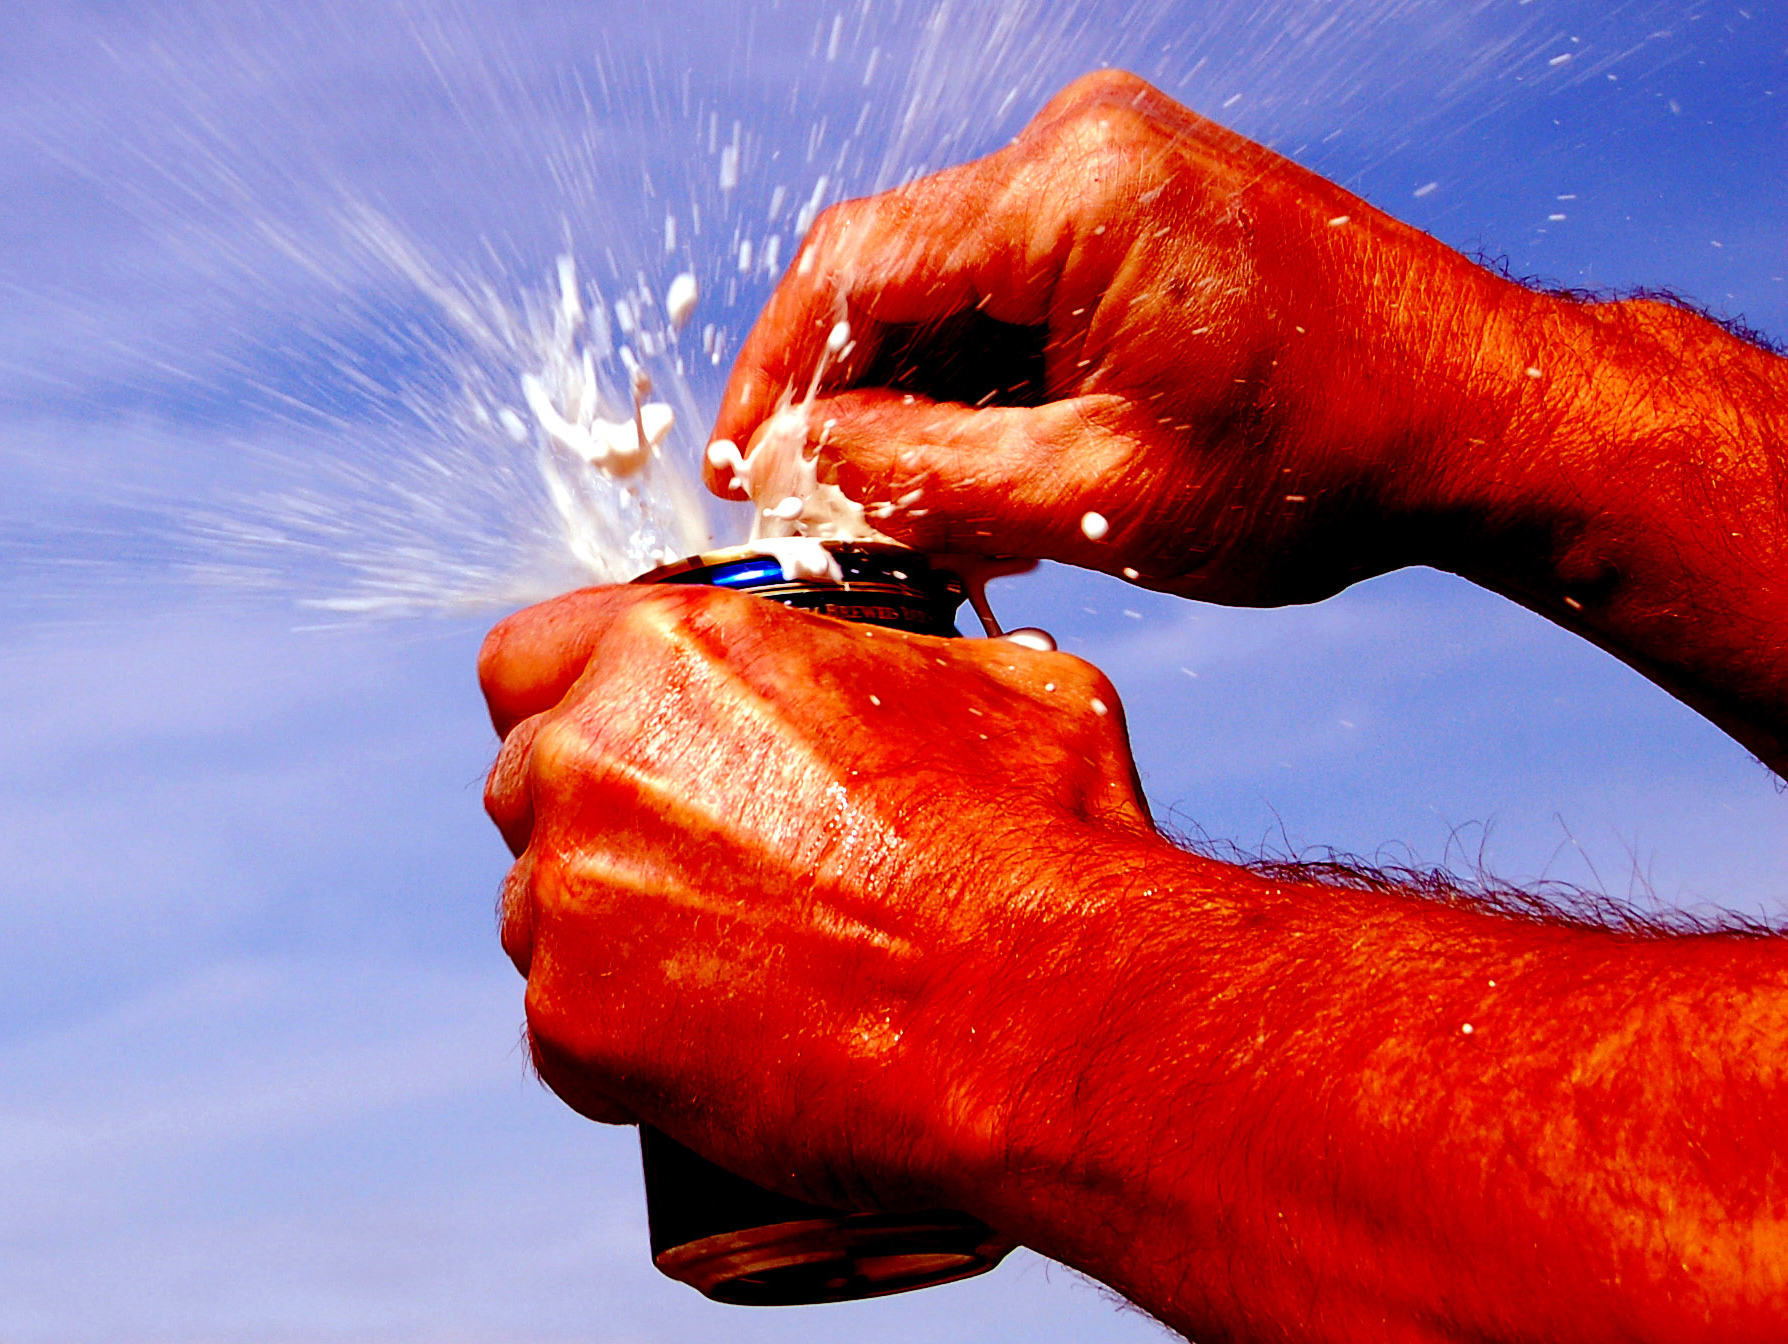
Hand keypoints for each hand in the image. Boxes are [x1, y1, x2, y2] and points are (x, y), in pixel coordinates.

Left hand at [478, 584, 1153, 1211]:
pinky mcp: (570, 1024)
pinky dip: (624, 1046)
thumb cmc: (1034, 845)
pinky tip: (725, 1049)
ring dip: (604, 936)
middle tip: (698, 874)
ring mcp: (568, 893)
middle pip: (525, 784)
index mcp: (672, 648)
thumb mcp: (994, 687)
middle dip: (590, 823)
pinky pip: (562, 1030)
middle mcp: (592, 754)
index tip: (626, 749)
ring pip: (535, 910)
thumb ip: (899, 668)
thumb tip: (928, 684)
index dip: (573, 704)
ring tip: (733, 973)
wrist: (1043, 1015)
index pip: (526, 658)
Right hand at [710, 69, 1547, 605]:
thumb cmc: (1322, 460)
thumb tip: (795, 464)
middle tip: (838, 522)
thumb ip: (921, 476)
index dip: (772, 379)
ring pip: (949, 284)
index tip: (740, 475)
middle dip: (851, 404)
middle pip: (893, 272)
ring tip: (934, 521)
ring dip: (921, 399)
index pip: (849, 268)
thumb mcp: (1097, 499)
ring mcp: (1116, 161)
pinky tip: (994, 470)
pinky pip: (1013, 281)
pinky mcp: (1140, 197)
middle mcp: (1083, 144)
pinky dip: (987, 374)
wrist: (1484, 417)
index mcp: (1071, 193)